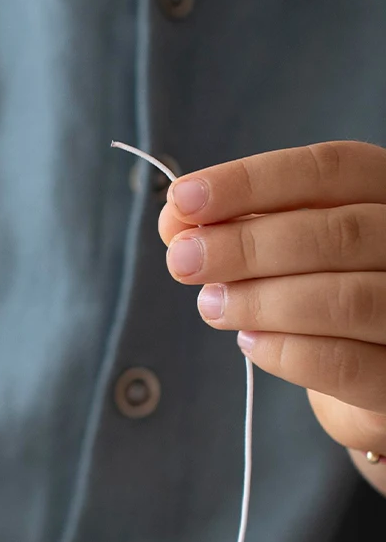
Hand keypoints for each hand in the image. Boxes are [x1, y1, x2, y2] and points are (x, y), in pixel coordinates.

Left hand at [159, 141, 385, 468]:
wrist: (372, 372)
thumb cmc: (323, 292)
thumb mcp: (284, 249)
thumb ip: (237, 228)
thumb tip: (174, 220)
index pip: (332, 169)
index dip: (251, 181)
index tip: (182, 199)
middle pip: (340, 233)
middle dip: (247, 246)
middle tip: (183, 260)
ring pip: (346, 299)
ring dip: (261, 301)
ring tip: (212, 305)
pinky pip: (344, 364)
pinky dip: (284, 351)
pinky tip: (250, 342)